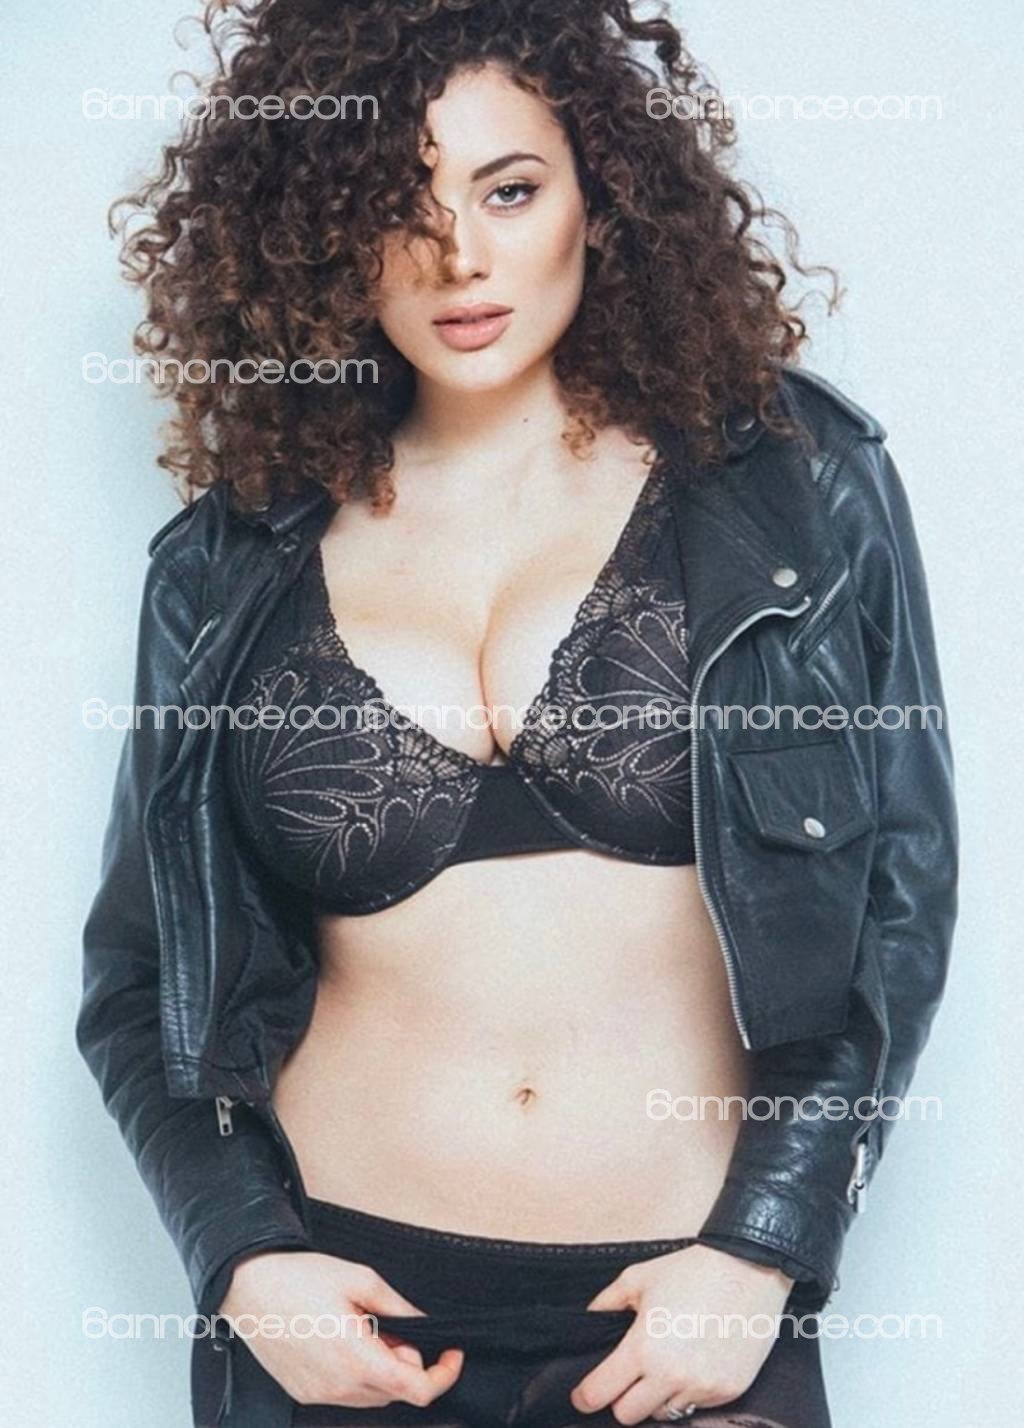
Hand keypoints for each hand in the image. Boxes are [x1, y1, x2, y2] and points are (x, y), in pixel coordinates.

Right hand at [217, 1249, 463, 1408]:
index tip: (452, 1353)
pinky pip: (347, 1394)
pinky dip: (358, 1374)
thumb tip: (424, 1322)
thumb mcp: (359, 1279)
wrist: (248, 1288)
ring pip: (373, 1395)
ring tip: (365, 1329)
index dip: (443, 1375)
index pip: (417, 1390)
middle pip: (396, 1391)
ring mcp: (320, 1395)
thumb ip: (398, 1306)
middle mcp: (340, 1387)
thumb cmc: (300, 1279)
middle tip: (393, 1326)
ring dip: (383, 1369)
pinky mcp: (305, 1393)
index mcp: (358, 1360)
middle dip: (408, 1362)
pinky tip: (344, 1341)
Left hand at [569, 1244, 793, 1422]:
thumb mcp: (638, 1278)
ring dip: (657, 1397)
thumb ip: (605, 1303)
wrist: (749, 1269)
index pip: (600, 1393)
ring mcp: (702, 1388)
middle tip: (628, 1377)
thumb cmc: (691, 1271)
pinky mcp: (727, 1392)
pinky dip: (688, 1392)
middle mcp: (671, 1375)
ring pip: (663, 1414)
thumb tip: (588, 1321)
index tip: (582, 1395)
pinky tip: (693, 1363)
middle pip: (628, 1415)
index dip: (585, 1396)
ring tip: (667, 1365)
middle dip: (622, 1398)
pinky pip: (696, 1406)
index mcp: (643, 1348)